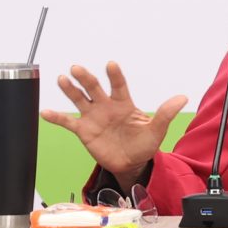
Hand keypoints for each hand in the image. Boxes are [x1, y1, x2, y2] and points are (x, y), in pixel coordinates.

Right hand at [43, 62, 185, 181]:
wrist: (131, 163)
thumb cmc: (143, 144)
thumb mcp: (157, 130)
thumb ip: (165, 113)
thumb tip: (182, 97)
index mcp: (124, 103)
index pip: (119, 85)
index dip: (115, 75)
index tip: (111, 64)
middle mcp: (106, 106)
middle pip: (94, 88)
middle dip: (86, 78)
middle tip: (77, 69)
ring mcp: (93, 117)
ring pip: (79, 100)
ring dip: (70, 90)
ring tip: (61, 79)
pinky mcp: (84, 131)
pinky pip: (68, 122)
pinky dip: (56, 117)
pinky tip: (45, 112)